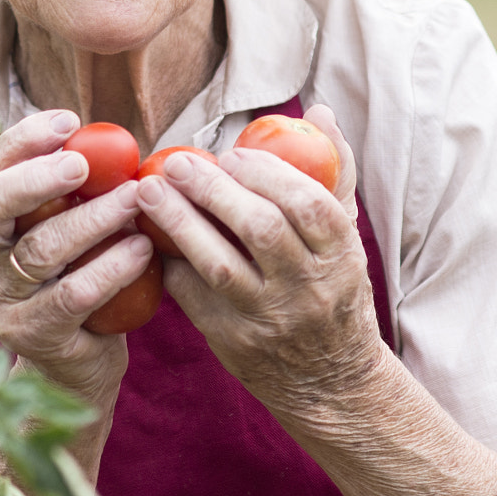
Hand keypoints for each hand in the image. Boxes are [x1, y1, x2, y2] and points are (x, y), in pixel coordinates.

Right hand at [0, 108, 153, 410]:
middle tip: (84, 162)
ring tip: (136, 199)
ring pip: (40, 250)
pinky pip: (74, 295)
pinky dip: (111, 268)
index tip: (69, 120)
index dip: (22, 140)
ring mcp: (3, 302)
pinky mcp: (36, 335)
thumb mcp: (66, 234)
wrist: (76, 367)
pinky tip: (142, 248)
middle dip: (35, 179)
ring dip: (92, 219)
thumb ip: (73, 194)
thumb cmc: (76, 279)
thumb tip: (113, 141)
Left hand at [135, 105, 380, 414]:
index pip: (308, 204)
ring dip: (178, 221)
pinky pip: (194, 296)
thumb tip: (319, 112)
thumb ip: (333, 174)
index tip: (231, 152)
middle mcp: (309, 289)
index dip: (266, 172)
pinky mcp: (233, 342)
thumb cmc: (335, 289)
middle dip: (212, 188)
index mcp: (342, 256)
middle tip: (177, 162)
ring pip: (219, 264)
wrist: (333, 383)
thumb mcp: (348, 238)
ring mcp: (269, 319)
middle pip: (259, 228)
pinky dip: (173, 263)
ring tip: (148, 190)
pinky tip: (153, 239)